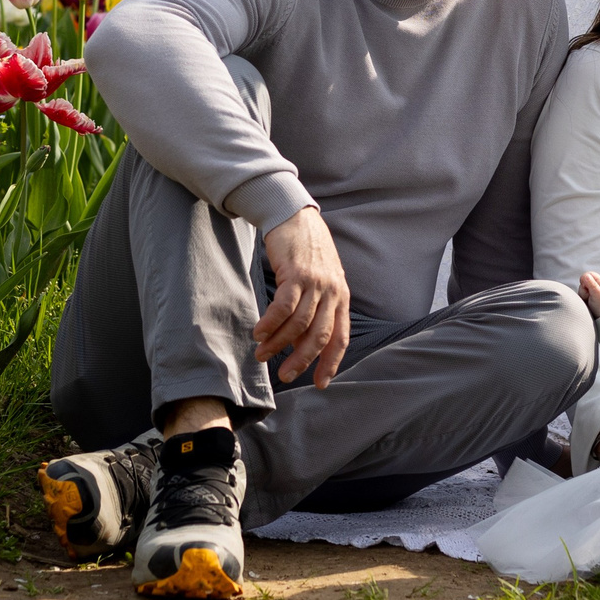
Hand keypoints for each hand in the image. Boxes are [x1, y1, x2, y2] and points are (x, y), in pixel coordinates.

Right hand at [256, 206, 350, 389]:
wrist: (294, 216)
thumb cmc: (306, 251)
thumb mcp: (322, 279)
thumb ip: (318, 307)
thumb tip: (303, 341)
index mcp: (341, 297)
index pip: (340, 338)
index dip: (330, 363)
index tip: (320, 383)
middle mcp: (332, 292)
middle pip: (319, 336)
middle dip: (301, 360)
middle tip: (284, 375)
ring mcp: (315, 283)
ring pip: (298, 324)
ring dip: (278, 343)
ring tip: (262, 354)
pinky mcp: (296, 273)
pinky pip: (283, 306)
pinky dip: (270, 323)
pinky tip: (259, 333)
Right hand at [577, 272, 599, 317]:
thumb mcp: (599, 296)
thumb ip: (592, 285)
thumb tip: (585, 275)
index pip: (590, 274)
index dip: (585, 278)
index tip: (585, 286)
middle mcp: (597, 287)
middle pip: (584, 282)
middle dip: (583, 289)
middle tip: (589, 296)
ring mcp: (592, 293)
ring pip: (581, 289)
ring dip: (583, 295)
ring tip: (589, 302)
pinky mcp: (588, 299)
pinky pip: (581, 296)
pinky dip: (582, 299)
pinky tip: (587, 304)